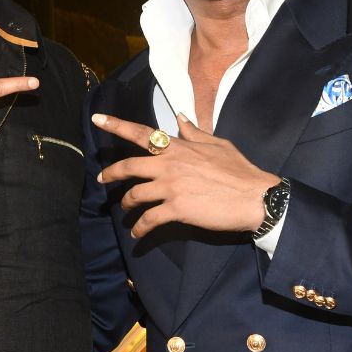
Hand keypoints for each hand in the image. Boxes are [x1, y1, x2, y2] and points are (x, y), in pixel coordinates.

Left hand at [93, 113, 277, 237]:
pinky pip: (149, 220)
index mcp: (179, 147)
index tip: (97, 119)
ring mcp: (171, 187)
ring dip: (126, 204)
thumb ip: (195, 132)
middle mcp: (170, 165)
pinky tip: (138, 234)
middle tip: (101, 180)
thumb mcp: (218, 143)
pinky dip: (140, 228)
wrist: (255, 197)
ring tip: (126, 211)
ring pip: (135, 195)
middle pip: (129, 166)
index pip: (142, 133)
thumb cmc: (240, 170)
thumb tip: (180, 117)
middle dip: (110, 174)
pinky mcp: (177, 209)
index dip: (117, 125)